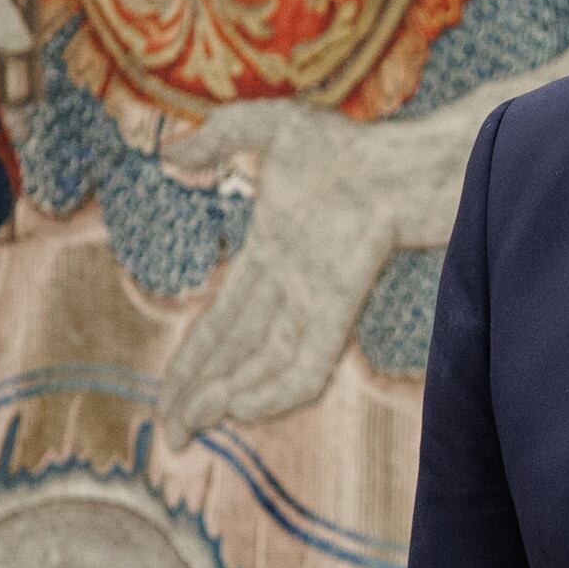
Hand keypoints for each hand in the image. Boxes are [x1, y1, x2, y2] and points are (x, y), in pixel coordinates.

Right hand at [155, 100, 453, 438]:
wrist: (403, 159)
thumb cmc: (349, 146)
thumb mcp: (271, 126)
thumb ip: (217, 138)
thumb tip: (168, 157)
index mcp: (268, 261)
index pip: (220, 327)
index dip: (189, 363)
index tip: (164, 399)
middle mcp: (289, 292)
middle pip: (233, 358)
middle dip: (196, 399)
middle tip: (169, 441)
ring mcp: (314, 303)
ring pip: (261, 369)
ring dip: (223, 400)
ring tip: (187, 433)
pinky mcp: (339, 309)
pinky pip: (305, 365)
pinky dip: (275, 391)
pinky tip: (239, 410)